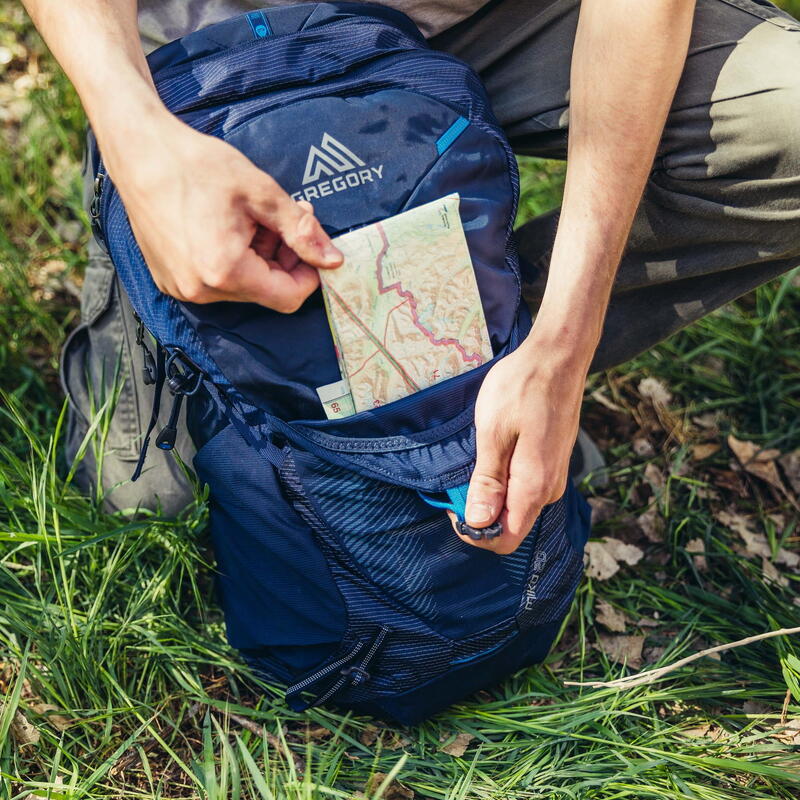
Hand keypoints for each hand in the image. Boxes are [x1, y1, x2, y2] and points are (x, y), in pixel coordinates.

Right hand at [104, 111, 341, 311]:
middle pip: (266, 291)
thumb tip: (334, 260)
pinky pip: (216, 282)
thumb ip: (301, 231)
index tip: (309, 244)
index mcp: (224, 271)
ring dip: (258, 258)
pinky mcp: (170, 281)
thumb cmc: (197, 165)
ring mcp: (181, 288)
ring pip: (243, 287)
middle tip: (281, 219)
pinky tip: (226, 227)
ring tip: (250, 219)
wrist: (140, 151)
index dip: (308, 274)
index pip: (288, 297)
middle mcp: (200, 290)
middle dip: (282, 259)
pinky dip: (232, 260)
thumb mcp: (261, 193)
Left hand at [453, 332, 588, 553]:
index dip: (476, 533)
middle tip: (458, 478)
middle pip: (511, 524)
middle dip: (480, 512)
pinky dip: (503, 479)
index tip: (454, 507)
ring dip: (491, 493)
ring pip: (517, 505)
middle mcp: (550, 489)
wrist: (558, 356)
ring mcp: (554, 476)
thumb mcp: (493, 432)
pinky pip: (524, 487)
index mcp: (535, 486)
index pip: (506, 539)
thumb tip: (479, 524)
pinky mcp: (551, 463)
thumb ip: (488, 481)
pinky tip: (493, 451)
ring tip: (476, 457)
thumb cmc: (521, 387)